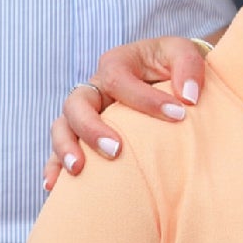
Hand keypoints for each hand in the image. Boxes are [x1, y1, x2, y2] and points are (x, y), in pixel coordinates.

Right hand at [41, 35, 213, 187]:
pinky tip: (55, 188)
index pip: (119, 80)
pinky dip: (53, 168)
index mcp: (116, 64)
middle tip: (116, 150)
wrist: (171, 79)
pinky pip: (59, 152)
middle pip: (77, 104)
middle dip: (92, 129)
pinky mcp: (83, 137)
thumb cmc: (176, 68)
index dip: (145, 99)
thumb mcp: (185, 54)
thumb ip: (189, 68)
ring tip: (79, 170)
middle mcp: (94, 89)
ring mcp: (85, 114)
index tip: (178, 115)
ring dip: (66, 148)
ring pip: (62, 127)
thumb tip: (188, 97)